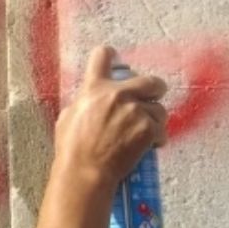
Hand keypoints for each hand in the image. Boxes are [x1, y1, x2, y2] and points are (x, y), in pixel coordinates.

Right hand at [52, 46, 168, 188]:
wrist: (86, 171)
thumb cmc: (72, 150)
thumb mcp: (67, 118)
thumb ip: (82, 103)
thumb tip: (89, 100)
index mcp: (94, 88)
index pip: (102, 56)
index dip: (110, 55)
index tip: (115, 59)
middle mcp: (117, 94)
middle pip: (150, 80)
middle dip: (154, 89)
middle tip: (152, 98)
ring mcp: (135, 111)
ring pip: (159, 108)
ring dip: (154, 120)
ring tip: (144, 133)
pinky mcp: (148, 128)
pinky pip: (162, 129)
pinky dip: (157, 139)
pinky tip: (149, 146)